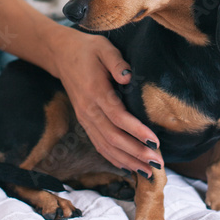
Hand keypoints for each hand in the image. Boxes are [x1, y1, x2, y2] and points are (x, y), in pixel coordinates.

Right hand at [50, 24, 162, 176]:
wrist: (61, 54)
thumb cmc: (87, 49)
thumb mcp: (103, 48)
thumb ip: (116, 61)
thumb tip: (129, 76)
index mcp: (95, 91)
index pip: (117, 116)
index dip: (136, 131)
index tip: (154, 141)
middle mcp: (88, 110)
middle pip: (113, 137)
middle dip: (136, 152)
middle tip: (158, 162)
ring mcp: (85, 118)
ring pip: (106, 146)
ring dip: (128, 160)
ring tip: (148, 171)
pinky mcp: (85, 121)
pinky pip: (99, 144)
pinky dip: (114, 158)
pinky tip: (129, 166)